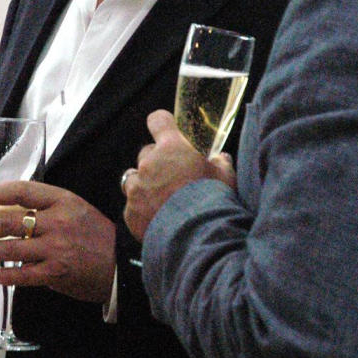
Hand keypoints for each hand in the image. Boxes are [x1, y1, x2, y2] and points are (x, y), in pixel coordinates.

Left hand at [0, 180, 116, 302]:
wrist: (123, 265)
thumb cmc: (97, 235)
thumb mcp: (77, 209)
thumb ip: (48, 207)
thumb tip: (10, 209)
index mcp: (63, 200)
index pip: (21, 191)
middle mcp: (58, 222)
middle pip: (9, 220)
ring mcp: (56, 248)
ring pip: (12, 248)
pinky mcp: (57, 272)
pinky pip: (23, 274)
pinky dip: (7, 275)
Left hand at [122, 110, 234, 240]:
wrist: (198, 236)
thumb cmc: (215, 202)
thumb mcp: (226, 177)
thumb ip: (220, 163)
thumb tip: (220, 158)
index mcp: (172, 148)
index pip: (158, 121)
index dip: (162, 123)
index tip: (164, 128)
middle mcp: (149, 164)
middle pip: (146, 154)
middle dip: (157, 162)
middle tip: (173, 177)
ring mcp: (137, 189)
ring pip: (134, 179)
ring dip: (144, 185)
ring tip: (162, 199)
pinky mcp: (131, 212)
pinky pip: (132, 207)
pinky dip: (142, 211)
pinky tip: (158, 219)